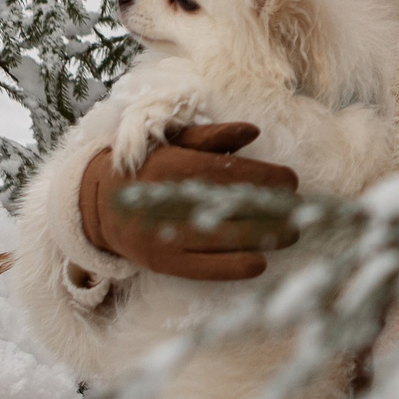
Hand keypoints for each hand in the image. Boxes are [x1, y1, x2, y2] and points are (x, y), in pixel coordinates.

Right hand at [77, 123, 299, 281]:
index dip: (264, 177)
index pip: (229, 172)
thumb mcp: (173, 143)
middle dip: (270, 208)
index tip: (292, 181)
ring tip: (292, 233)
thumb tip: (252, 131)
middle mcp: (170, 201)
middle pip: (230, 205)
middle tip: (301, 210)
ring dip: (261, 236)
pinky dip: (232, 266)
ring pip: (221, 237)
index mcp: (175, 166)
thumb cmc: (148, 166)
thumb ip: (212, 137)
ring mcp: (165, 234)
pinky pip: (202, 267)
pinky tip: (260, 263)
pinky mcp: (163, 262)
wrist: (97, 204)